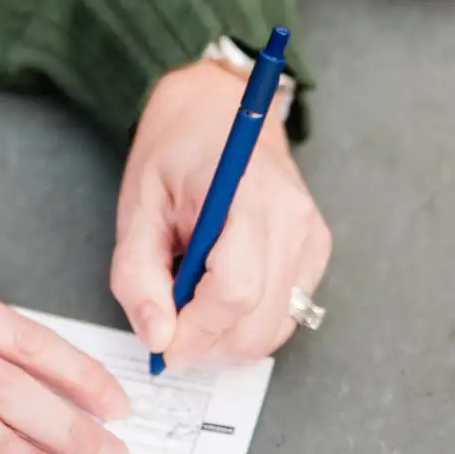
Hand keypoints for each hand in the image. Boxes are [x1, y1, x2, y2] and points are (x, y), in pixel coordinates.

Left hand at [111, 59, 331, 367]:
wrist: (218, 108)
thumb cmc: (174, 151)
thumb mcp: (137, 208)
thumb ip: (138, 275)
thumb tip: (157, 337)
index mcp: (247, 196)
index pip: (235, 293)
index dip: (196, 332)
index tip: (161, 342)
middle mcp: (293, 217)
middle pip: (260, 323)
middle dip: (210, 346)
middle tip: (170, 333)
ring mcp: (312, 235)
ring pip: (277, 328)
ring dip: (229, 339)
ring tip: (192, 306)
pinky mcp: (317, 249)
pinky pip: (288, 312)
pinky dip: (250, 321)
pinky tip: (220, 294)